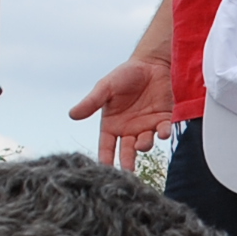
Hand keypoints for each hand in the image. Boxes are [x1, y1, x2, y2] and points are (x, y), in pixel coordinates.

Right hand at [69, 55, 175, 169]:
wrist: (151, 63)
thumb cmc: (125, 74)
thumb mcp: (105, 87)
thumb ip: (91, 102)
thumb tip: (72, 115)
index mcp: (112, 125)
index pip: (106, 146)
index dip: (105, 158)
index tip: (104, 169)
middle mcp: (129, 130)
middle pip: (126, 151)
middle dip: (127, 162)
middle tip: (127, 173)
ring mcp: (147, 127)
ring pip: (145, 143)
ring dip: (143, 145)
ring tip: (140, 145)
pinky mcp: (164, 120)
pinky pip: (164, 130)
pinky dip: (163, 133)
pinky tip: (162, 133)